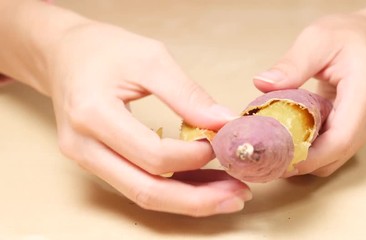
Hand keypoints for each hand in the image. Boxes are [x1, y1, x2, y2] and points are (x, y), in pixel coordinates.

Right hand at [46, 22, 250, 215]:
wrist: (64, 54)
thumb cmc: (103, 49)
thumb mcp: (150, 58)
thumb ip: (187, 94)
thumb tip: (223, 122)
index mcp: (93, 114)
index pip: (152, 155)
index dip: (193, 156)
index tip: (222, 143)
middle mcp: (83, 147)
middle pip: (146, 191)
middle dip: (197, 199)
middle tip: (238, 195)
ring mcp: (86, 159)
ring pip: (142, 195)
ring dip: (188, 200)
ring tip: (227, 195)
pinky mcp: (95, 162)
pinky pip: (137, 185)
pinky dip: (173, 189)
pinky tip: (202, 184)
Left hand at [253, 14, 365, 176]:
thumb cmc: (347, 36)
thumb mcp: (316, 39)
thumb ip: (291, 64)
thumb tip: (262, 83)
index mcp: (365, 90)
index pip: (341, 137)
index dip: (311, 156)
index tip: (280, 160)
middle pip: (338, 153)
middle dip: (303, 162)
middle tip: (268, 158)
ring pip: (337, 157)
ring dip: (308, 160)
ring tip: (276, 151)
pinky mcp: (362, 130)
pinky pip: (336, 150)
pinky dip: (314, 151)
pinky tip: (292, 141)